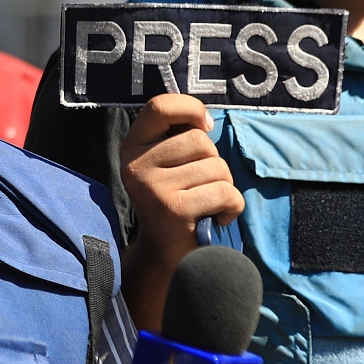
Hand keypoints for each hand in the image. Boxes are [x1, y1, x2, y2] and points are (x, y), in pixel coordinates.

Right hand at [118, 94, 242, 294]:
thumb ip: (178, 138)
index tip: (203, 128)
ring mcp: (152, 188)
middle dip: (214, 163)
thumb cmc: (176, 203)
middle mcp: (135, 166)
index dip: (190, 109)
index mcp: (131, 148)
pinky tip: (217, 219)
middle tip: (201, 187)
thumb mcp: (166, 165)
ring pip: (217, 167)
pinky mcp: (173, 210)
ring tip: (206, 205)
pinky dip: (232, 207)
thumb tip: (206, 121)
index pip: (160, 106)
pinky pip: (225, 192)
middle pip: (200, 140)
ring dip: (224, 187)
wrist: (165, 258)